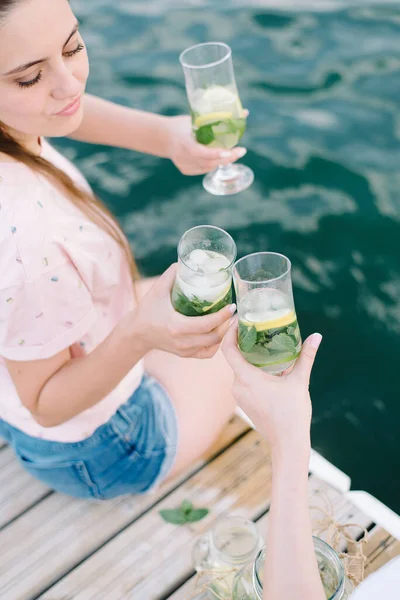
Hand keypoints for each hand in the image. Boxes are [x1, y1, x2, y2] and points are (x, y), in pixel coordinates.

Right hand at [133, 264, 235, 358]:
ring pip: (212, 346)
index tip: (232, 306)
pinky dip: (215, 344)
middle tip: (233, 311)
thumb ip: (171, 274)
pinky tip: (218, 332)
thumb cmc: (148, 310)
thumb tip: (186, 261)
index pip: (206, 324)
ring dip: (223, 334)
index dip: (222, 316)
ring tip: (228, 320)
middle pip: (213, 337)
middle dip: (227, 324)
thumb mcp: (157, 290)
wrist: (137, 333)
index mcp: (176, 326)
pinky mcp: (185, 354)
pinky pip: (207, 353)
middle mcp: (182, 341)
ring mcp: (184, 350)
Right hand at [166, 114, 247, 174]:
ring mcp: (184, 165)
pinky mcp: (185, 170)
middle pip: (209, 162)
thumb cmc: (182, 125)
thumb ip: (216, 118)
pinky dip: (213, 163)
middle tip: (241, 151)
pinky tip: (221, 158)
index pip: (201, 152)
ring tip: (234, 153)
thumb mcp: (196, 119)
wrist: (163, 137)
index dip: (216, 153)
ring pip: (208, 167)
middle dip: (227, 158)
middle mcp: (183, 156)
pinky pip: (204, 169)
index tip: (230, 151)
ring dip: (222, 161)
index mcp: (183, 142)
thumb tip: (244, 113)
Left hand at [222, 319, 321, 458]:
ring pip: (239, 369)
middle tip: (254, 327)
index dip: (230, 333)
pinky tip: (265, 365)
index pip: (228, 349)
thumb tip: (317, 336)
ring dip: (248, 357)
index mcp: (246, 378)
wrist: (288, 443)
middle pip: (234, 357)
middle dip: (243, 342)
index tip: (237, 320)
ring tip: (261, 343)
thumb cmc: (292, 413)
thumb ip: (306, 356)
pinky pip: (243, 380)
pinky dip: (251, 370)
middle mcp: (237, 386)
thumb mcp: (300, 381)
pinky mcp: (244, 402)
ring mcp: (239, 395)